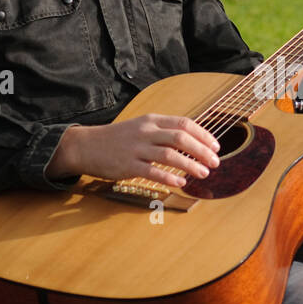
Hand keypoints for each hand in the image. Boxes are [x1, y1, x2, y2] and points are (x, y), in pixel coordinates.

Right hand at [46, 115, 220, 187]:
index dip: (203, 135)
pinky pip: (152, 172)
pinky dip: (169, 178)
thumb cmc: (118, 139)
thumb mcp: (141, 127)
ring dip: (190, 165)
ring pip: (169, 155)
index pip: (184, 123)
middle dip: (202, 150)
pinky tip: (181, 183)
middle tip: (215, 162)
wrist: (86, 146)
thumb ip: (163, 132)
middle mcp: (146, 132)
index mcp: (152, 120)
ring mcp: (136, 149)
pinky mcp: (128, 166)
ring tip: (203, 173)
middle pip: (180, 138)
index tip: (216, 146)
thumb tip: (192, 141)